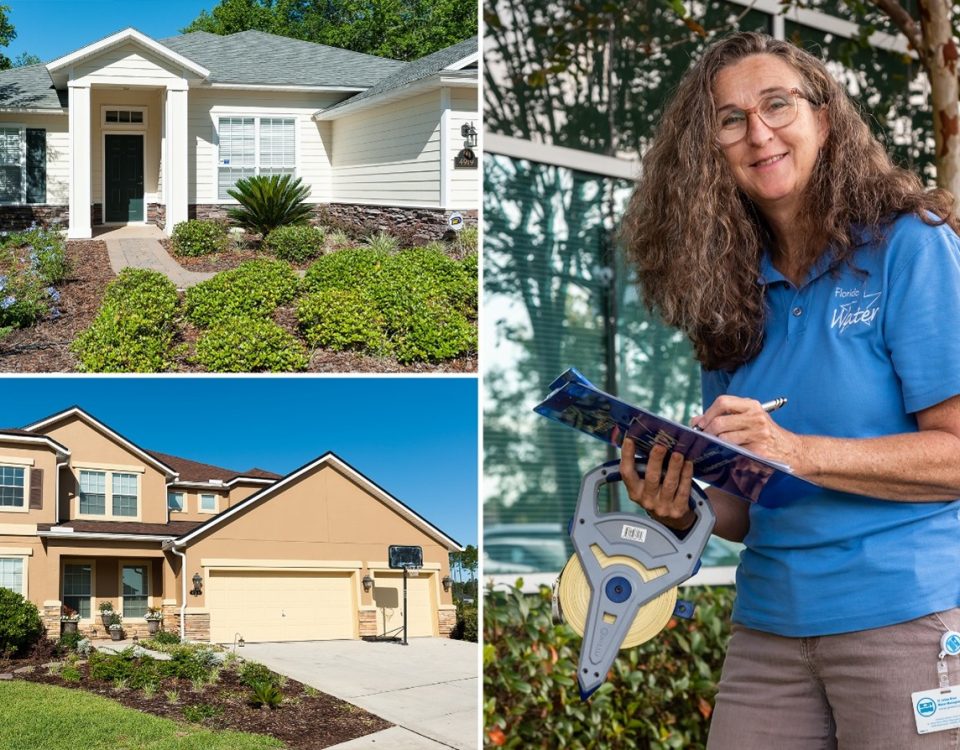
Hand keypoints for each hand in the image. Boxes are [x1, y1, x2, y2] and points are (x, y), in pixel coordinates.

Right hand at [620, 436, 695, 530]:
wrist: (671, 519)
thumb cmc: (657, 493)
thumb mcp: (645, 484)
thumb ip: (645, 468)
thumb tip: (650, 441)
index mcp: (634, 491)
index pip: (627, 473)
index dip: (627, 456)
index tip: (630, 440)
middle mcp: (646, 500)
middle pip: (651, 477)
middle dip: (656, 460)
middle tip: (660, 445)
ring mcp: (662, 507)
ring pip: (669, 484)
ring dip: (674, 466)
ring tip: (678, 453)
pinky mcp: (677, 510)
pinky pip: (683, 490)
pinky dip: (686, 475)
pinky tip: (688, 463)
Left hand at [692, 395, 806, 470]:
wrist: (792, 450)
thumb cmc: (766, 434)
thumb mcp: (749, 419)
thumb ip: (725, 416)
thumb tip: (696, 420)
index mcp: (752, 405)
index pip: (723, 402)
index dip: (707, 413)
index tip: (700, 423)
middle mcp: (755, 417)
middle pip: (719, 421)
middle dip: (707, 431)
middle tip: (703, 437)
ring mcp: (758, 434)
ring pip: (724, 438)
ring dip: (715, 443)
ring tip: (714, 445)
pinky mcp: (759, 450)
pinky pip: (734, 451)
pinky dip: (726, 452)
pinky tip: (726, 453)